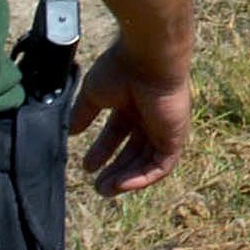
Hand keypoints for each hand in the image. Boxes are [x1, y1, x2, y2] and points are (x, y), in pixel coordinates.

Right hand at [68, 41, 190, 196]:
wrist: (148, 60)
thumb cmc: (121, 69)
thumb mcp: (93, 94)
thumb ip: (83, 113)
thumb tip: (72, 132)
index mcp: (133, 103)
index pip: (118, 132)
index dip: (103, 151)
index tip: (87, 166)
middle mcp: (150, 116)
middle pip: (133, 151)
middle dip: (115, 169)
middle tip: (98, 186)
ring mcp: (165, 127)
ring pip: (147, 161)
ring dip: (127, 178)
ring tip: (105, 189)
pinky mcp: (176, 136)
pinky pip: (162, 165)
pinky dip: (143, 177)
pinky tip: (122, 184)